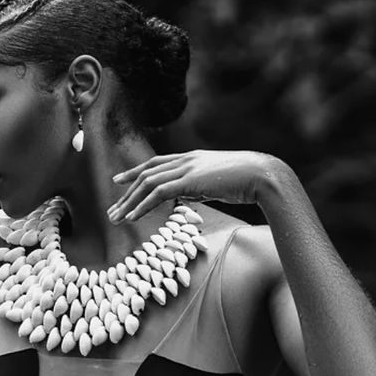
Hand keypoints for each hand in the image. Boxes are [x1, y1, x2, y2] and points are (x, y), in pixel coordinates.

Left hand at [107, 150, 290, 221]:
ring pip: (148, 183)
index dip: (135, 171)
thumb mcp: (218, 181)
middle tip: (112, 209)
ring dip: (129, 202)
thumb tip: (191, 194)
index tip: (119, 180)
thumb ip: (201, 185)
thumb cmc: (247, 181)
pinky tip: (133, 217)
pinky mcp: (190, 181)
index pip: (156, 162)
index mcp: (192, 157)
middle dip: (126, 192)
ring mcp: (187, 168)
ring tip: (116, 218)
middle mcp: (186, 159)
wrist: (262, 174)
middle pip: (146, 173)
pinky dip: (143, 206)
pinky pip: (158, 193)